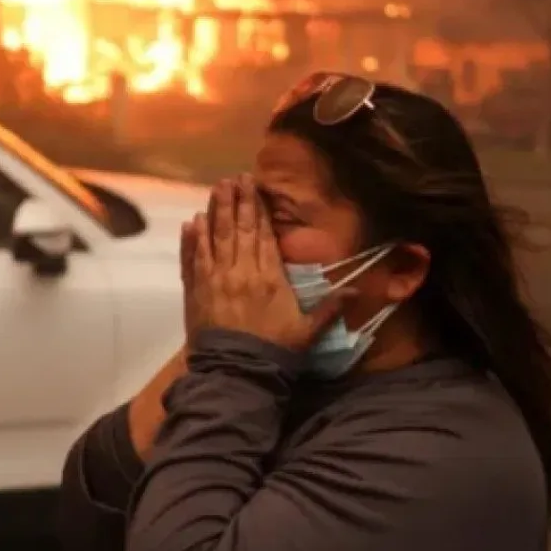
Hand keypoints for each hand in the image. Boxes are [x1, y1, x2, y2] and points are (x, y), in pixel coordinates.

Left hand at [184, 174, 349, 351]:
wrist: (237, 373)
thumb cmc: (275, 352)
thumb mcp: (308, 332)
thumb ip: (331, 308)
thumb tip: (358, 290)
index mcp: (269, 277)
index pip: (263, 235)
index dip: (258, 209)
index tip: (255, 187)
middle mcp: (240, 272)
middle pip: (238, 229)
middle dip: (237, 201)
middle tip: (234, 178)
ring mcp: (214, 280)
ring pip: (214, 237)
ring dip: (214, 211)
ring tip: (216, 189)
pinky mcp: (195, 292)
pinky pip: (192, 259)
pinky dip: (191, 240)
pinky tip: (191, 223)